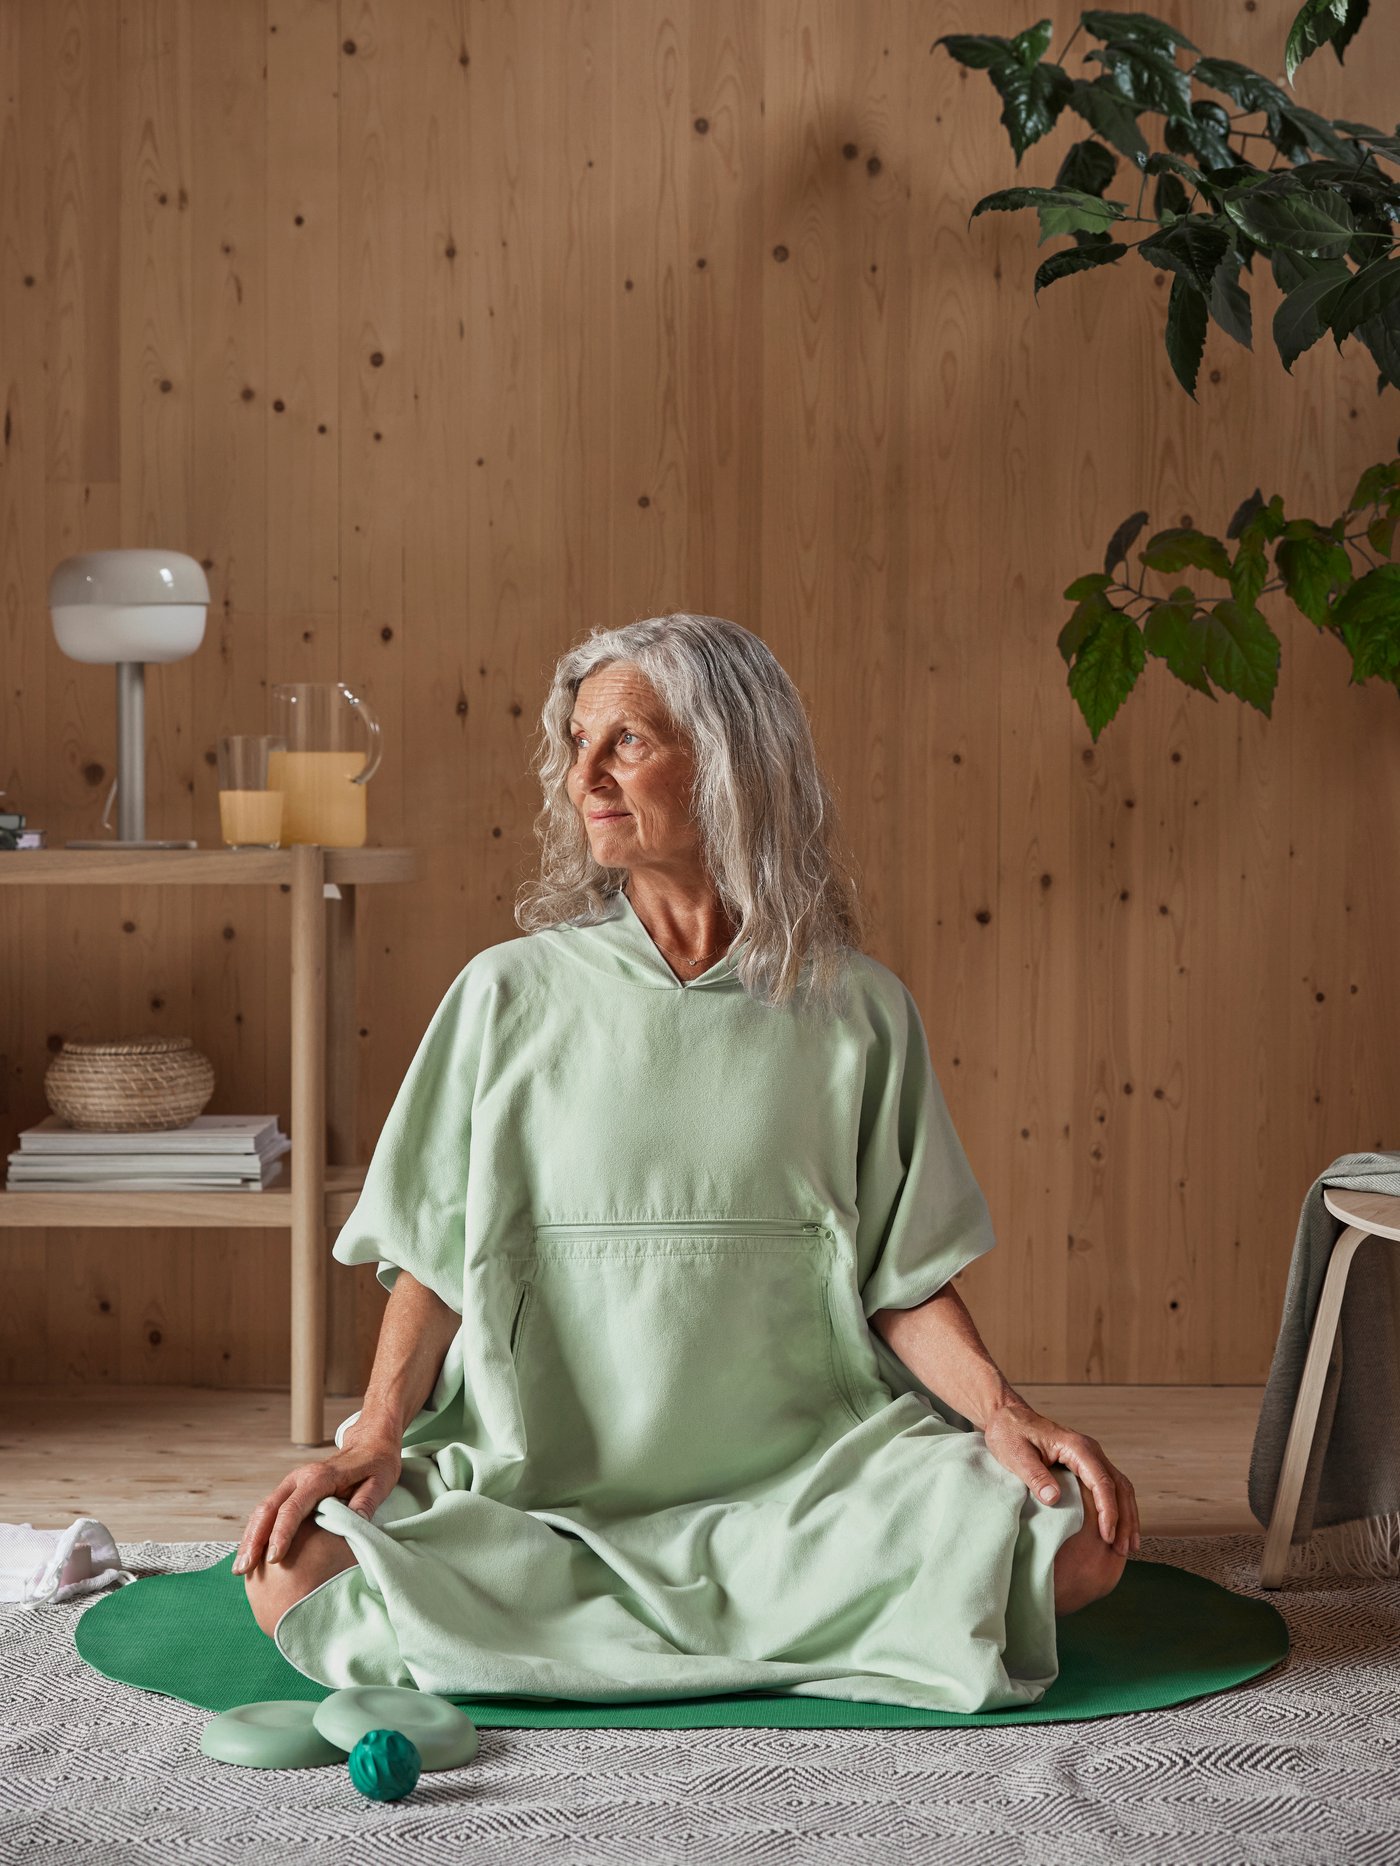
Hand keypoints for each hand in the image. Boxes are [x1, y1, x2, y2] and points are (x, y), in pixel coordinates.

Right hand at [231, 1427, 402, 1574]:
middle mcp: (300, 1478)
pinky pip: (268, 1510)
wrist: (371, 1441)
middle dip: (254, 1540)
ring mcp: (293, 1482)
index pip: (293, 1508)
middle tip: (244, 1569)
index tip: (273, 1560)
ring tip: (240, 1567)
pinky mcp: (291, 1490)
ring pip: (263, 1509)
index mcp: (319, 1477)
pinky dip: (256, 1530)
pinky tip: (251, 1552)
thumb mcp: (381, 1481)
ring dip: (250, 1537)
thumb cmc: (378, 1464)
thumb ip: (365, 1503)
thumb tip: (351, 1526)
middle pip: (268, 1509)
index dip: (281, 1535)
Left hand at [982, 1397, 1140, 1556]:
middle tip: (1124, 1550)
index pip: (1102, 1482)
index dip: (1108, 1511)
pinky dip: (1119, 1508)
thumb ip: (1035, 1475)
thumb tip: (1054, 1499)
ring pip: (1120, 1487)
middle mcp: (1090, 1450)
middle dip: (1125, 1519)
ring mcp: (1091, 1456)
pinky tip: (1119, 1528)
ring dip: (1127, 1516)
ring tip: (1128, 1546)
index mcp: (1077, 1447)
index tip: (1107, 1536)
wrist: (1007, 1417)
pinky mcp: (1087, 1464)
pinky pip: (1110, 1486)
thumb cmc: (1010, 1434)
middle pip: (1119, 1486)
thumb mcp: (1016, 1455)